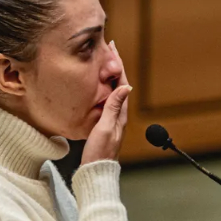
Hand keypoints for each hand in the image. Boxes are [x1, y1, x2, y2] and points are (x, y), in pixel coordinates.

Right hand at [81, 41, 131, 164]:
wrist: (95, 172)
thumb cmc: (99, 153)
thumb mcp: (105, 127)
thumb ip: (113, 107)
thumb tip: (125, 86)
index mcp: (121, 114)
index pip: (122, 83)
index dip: (118, 65)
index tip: (113, 49)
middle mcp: (119, 116)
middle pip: (119, 85)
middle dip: (114, 66)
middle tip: (109, 49)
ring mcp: (112, 120)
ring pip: (113, 91)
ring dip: (109, 76)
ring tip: (103, 62)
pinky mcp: (105, 125)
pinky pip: (107, 100)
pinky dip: (103, 88)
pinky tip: (98, 86)